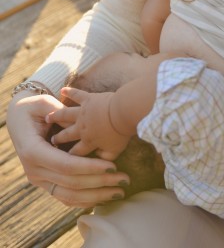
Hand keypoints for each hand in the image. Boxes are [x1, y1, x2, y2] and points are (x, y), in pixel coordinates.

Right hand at [7, 92, 129, 206]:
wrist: (17, 118)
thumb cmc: (32, 107)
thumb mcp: (43, 104)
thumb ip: (61, 114)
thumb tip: (82, 122)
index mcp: (33, 151)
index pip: (66, 165)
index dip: (90, 167)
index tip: (113, 166)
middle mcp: (34, 170)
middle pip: (72, 182)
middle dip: (100, 182)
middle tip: (124, 179)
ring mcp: (39, 180)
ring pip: (70, 195)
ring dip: (97, 195)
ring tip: (120, 191)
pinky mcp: (45, 183)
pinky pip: (66, 198)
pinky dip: (85, 200)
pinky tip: (104, 198)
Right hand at [47, 87, 129, 160]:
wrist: (123, 113)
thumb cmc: (121, 133)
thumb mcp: (114, 151)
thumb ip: (104, 157)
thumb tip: (99, 160)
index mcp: (88, 142)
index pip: (75, 153)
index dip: (68, 156)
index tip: (63, 157)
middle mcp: (80, 129)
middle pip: (67, 134)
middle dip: (59, 138)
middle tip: (52, 140)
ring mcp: (82, 113)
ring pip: (65, 116)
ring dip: (56, 116)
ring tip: (48, 117)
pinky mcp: (88, 100)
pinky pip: (76, 95)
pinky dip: (70, 92)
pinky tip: (63, 90)